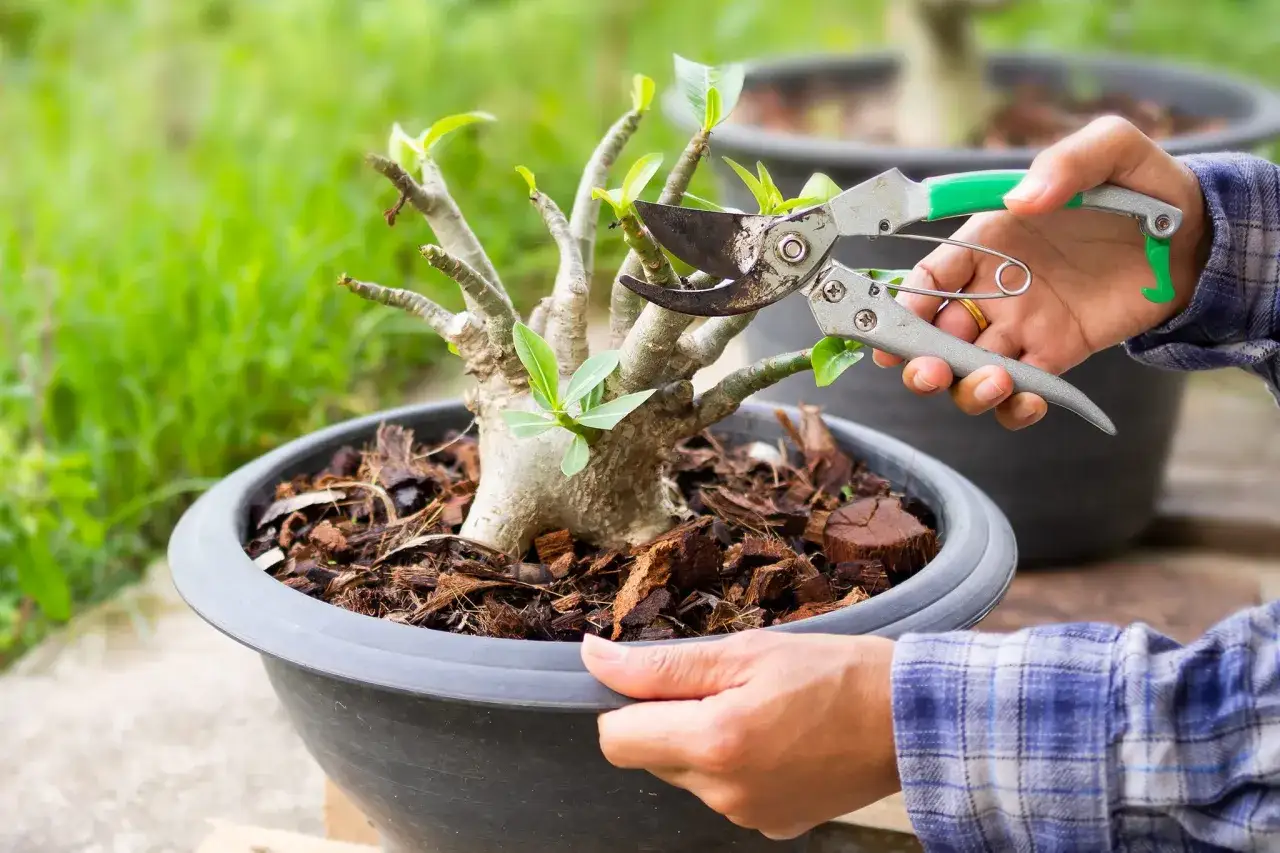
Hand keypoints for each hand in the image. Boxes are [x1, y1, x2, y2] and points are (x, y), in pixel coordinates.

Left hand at [580, 631, 899, 838]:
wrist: (910, 719)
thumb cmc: (834, 673)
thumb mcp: (746, 651)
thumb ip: (661, 665)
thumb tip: (593, 658)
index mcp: (713, 742)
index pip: (615, 739)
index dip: (626, 706)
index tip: (661, 682)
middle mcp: (723, 792)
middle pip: (652, 757)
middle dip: (672, 721)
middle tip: (728, 687)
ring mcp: (748, 816)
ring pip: (689, 775)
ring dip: (706, 743)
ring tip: (762, 711)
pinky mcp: (772, 826)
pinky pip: (727, 793)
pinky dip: (738, 767)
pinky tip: (779, 740)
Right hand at [874, 116, 1209, 429]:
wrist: (1196, 233)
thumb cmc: (1142, 184)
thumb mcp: (1109, 150)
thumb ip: (1064, 165)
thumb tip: (1023, 199)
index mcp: (988, 241)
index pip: (929, 277)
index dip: (906, 301)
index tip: (900, 321)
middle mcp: (994, 289)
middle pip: (935, 335)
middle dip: (919, 358)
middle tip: (929, 370)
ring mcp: (1022, 326)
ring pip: (969, 370)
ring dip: (965, 387)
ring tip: (994, 383)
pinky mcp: (1057, 355)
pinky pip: (1021, 392)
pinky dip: (1014, 407)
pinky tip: (1030, 399)